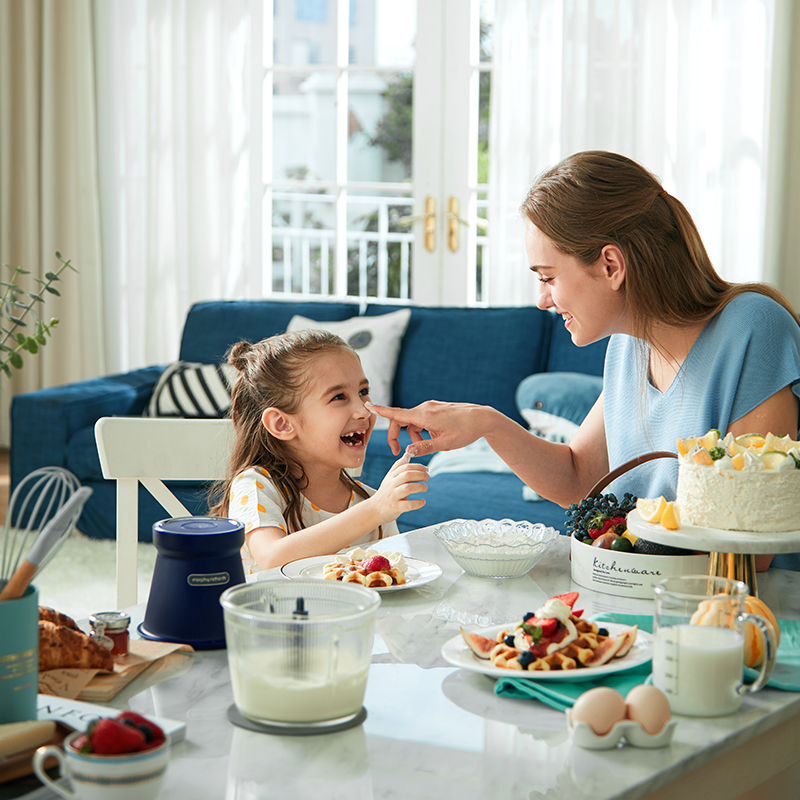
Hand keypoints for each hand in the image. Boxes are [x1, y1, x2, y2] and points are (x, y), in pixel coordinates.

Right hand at [366, 400, 486, 456]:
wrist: (483, 418)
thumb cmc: (465, 430)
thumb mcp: (444, 444)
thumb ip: (424, 447)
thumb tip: (408, 451)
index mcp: (424, 415)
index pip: (396, 413)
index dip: (381, 410)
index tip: (368, 405)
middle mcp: (424, 408)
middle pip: (402, 420)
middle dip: (398, 435)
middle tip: (400, 452)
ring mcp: (431, 407)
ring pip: (413, 422)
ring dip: (414, 435)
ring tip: (428, 446)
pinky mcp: (436, 409)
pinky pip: (422, 419)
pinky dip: (422, 430)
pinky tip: (436, 438)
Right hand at [369, 453, 428, 522]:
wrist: (375, 509)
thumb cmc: (386, 492)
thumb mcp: (390, 478)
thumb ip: (398, 466)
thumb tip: (407, 454)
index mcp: (391, 476)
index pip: (405, 467)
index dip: (417, 466)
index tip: (426, 469)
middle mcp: (391, 485)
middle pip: (407, 475)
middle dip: (420, 475)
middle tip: (428, 477)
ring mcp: (393, 496)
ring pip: (407, 488)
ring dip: (419, 487)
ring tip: (425, 488)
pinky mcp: (395, 507)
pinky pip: (408, 505)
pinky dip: (417, 503)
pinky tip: (423, 501)